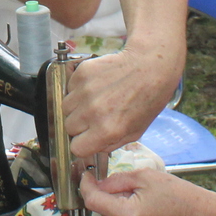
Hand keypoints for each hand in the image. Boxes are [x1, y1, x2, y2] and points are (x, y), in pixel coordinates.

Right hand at [64, 46, 183, 159]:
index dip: (82, 143)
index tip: (88, 137)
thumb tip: (92, 146)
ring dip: (76, 107)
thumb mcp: (135, 132)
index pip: (76, 148)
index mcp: (107, 130)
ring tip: (95, 99)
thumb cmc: (147, 99)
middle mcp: (92, 112)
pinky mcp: (81, 73)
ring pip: (65, 107)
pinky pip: (69, 88)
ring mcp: (85, 91)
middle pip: (68, 127)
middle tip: (95, 115)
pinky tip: (96, 86)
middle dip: (80, 125)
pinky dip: (78, 89)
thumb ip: (110, 144)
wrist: (149, 67)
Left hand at [79, 166, 215, 215]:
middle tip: (119, 182)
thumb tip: (97, 183)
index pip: (93, 201)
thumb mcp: (145, 177)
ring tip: (135, 194)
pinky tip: (139, 205)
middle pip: (101, 210)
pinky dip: (123, 213)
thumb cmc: (180, 195)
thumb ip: (116, 180)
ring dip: (114, 204)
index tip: (85, 176)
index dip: (86, 186)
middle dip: (104, 194)